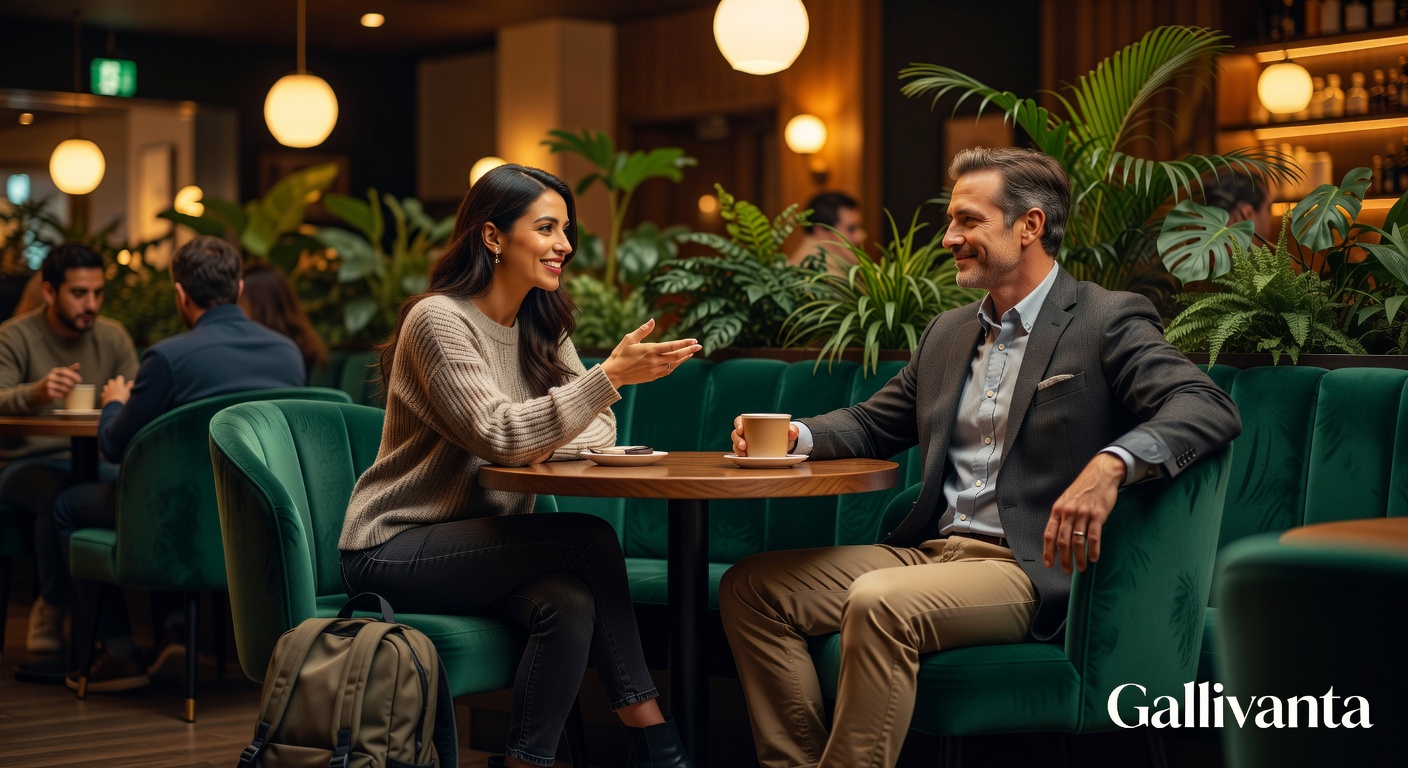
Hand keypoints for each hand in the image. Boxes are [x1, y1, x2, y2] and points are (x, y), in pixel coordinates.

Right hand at [31, 363, 80, 405]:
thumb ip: (70, 370)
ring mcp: (48, 384)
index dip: (73, 375)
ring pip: (63, 388)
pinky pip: (60, 394)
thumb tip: (78, 364)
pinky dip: (64, 395)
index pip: (65, 370)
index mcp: (54, 371)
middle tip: (75, 386)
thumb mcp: (60, 374)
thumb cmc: (54, 381)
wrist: (39, 391)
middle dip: (72, 384)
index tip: (79, 380)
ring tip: (69, 390)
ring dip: (69, 390)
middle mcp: (50, 376)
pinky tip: (63, 395)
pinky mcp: (48, 392)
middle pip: (65, 380)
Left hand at [101, 375, 133, 406]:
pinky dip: (106, 394)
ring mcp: (106, 390)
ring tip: (113, 392)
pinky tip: (109, 397)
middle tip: (118, 387)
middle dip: (114, 383)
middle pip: (111, 381)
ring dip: (109, 388)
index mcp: (118, 382)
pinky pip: (103, 393)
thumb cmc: (122, 398)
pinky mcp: (103, 395)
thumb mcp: (128, 391)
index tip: (123, 383)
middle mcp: (111, 385)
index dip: (122, 380)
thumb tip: (131, 382)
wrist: (114, 406)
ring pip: (106, 386)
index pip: (120, 377)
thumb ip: (129, 386)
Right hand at [600, 319, 701, 387]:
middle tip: (699, 346)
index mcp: (650, 350)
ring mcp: (655, 370)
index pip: (672, 346)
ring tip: (691, 353)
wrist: (614, 374)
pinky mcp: (653, 377)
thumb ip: (643, 330)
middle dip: (689, 351)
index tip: (694, 340)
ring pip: (674, 364)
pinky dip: (675, 365)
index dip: (685, 343)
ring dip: (684, 358)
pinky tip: (678, 361)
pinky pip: (668, 371)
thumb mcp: (629, 339)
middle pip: (677, 356)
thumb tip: (652, 320)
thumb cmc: (620, 354)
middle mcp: (655, 361)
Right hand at [731, 416, 798, 456]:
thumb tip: (793, 433)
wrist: (785, 444)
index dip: (738, 424)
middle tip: (744, 445)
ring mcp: (746, 442)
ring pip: (736, 444)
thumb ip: (793, 430)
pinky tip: (744, 458)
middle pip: (735, 434)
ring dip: (737, 449)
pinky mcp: (747, 452)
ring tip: (744, 454)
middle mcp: (746, 432)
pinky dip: (740, 456)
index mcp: (752, 423)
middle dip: (737, 439)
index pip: (740, 420)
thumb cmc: (783, 433)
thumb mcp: (789, 430)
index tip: (742, 429)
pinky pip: (740, 453)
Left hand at [1042, 452, 1123, 573]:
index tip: (1049, 564)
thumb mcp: (1066, 501)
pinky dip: (1094, 550)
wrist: (1100, 474)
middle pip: (1063, 541)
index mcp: (1058, 510)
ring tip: (1082, 568)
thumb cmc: (1083, 490)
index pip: (1049, 534)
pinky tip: (1094, 558)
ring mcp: (1083, 514)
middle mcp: (1068, 513)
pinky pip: (1094, 536)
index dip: (1048, 551)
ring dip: (1079, 558)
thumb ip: (1061, 517)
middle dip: (1064, 559)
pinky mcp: (1098, 515)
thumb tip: (1057, 537)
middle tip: (1067, 571)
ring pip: (1078, 541)